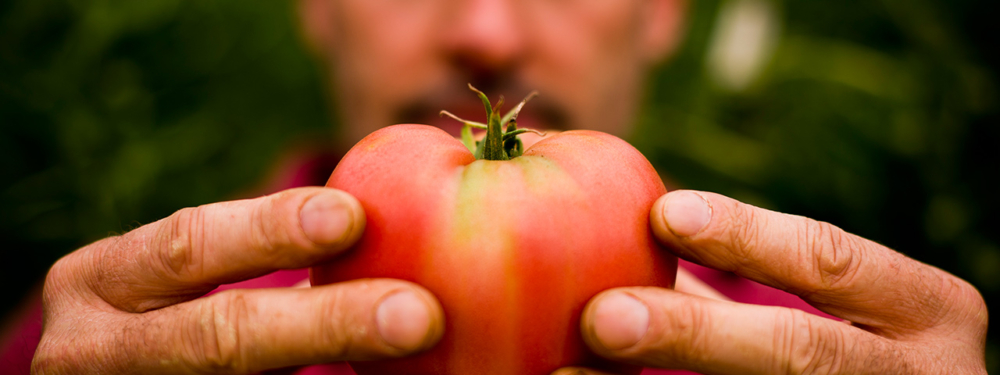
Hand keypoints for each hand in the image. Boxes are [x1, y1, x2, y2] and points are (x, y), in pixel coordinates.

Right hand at [31, 188, 444, 373]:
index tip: (353, 217)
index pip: (188, 246)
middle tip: (419, 314)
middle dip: (328, 324)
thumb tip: (382, 223)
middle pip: (221, 337)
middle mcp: (95, 350)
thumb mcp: (172, 279)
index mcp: (99, 281)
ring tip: (414, 347)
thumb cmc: (163, 310)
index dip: (270, 231)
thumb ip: (252, 250)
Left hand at [561, 190, 986, 374]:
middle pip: (799, 353)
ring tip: (575, 374)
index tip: (664, 213)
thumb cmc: (848, 346)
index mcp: (927, 311)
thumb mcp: (840, 305)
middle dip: (695, 335)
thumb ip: (758, 268)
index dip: (747, 236)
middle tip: (603, 316)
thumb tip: (639, 219)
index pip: (833, 261)